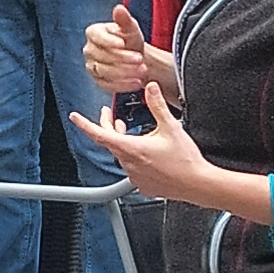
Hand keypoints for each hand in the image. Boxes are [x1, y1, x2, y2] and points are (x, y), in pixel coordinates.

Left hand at [70, 82, 213, 204]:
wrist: (198, 184)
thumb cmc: (186, 160)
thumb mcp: (170, 127)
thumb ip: (157, 106)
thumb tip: (150, 88)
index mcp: (132, 148)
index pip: (100, 135)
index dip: (85, 125)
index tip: (75, 118)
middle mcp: (129, 164)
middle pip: (110, 143)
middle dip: (107, 127)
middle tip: (110, 116)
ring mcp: (135, 176)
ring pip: (121, 155)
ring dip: (121, 142)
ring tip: (127, 132)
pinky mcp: (143, 185)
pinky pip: (132, 169)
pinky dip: (133, 158)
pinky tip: (145, 152)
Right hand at [81, 2, 181, 102]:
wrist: (136, 59)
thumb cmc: (131, 40)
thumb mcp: (131, 28)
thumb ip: (124, 20)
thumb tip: (119, 8)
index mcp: (94, 33)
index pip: (97, 36)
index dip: (109, 40)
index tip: (123, 43)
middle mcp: (89, 50)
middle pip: (102, 56)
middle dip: (122, 58)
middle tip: (140, 59)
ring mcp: (92, 67)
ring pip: (105, 71)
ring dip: (125, 72)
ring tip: (142, 71)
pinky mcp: (98, 81)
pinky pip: (108, 85)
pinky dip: (124, 85)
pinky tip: (137, 82)